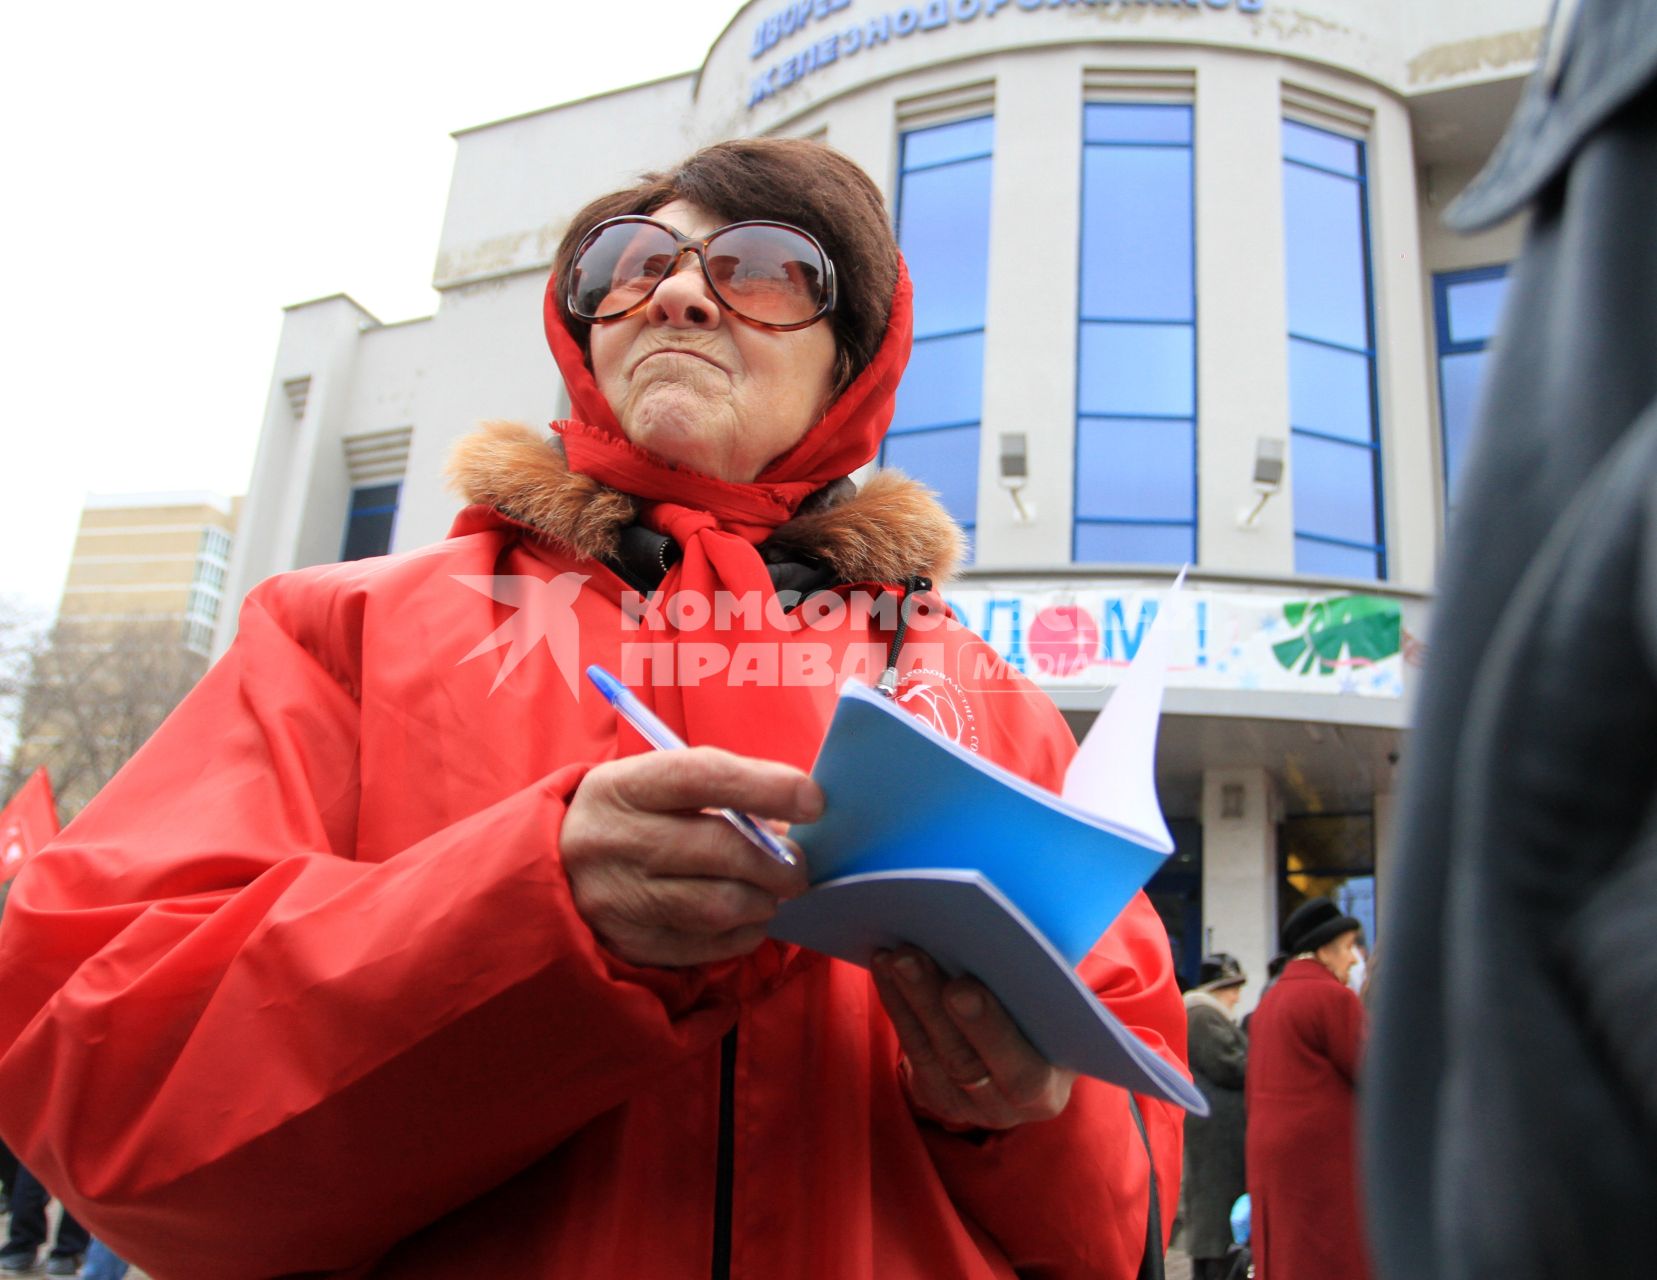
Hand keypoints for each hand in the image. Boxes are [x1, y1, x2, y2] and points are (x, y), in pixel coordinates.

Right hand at [563, 747, 818, 966]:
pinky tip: (746, 917)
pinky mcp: (629, 945)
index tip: (813, 800)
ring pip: (720, 905)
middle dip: (779, 860)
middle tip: (801, 864)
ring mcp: (617, 899)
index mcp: (622, 786)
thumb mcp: (655, 787)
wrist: (552, 873)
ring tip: (771, 890)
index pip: (704, 777)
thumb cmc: (628, 819)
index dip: (767, 786)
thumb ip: (721, 793)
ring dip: (763, 899)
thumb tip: (794, 820)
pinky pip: (709, 947)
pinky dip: (743, 933)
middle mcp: (613, 841)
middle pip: (721, 849)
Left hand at [872, 945, 1076, 1129]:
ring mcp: (965, 1107)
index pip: (1023, 1072)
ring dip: (907, 998)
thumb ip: (1046, 990)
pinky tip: (884, 966)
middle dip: (932, 1005)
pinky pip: (911, 1049)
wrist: (1027, 1062)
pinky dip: (896, 1004)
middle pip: (963, 1060)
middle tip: (909, 957)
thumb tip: (1022, 936)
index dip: (991, 1030)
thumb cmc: (1049, 1022)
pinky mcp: (933, 1095)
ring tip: (893, 954)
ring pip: (930, 1053)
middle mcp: (1006, 1108)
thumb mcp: (1060, 1015)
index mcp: (1050, 1090)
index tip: (962, 986)